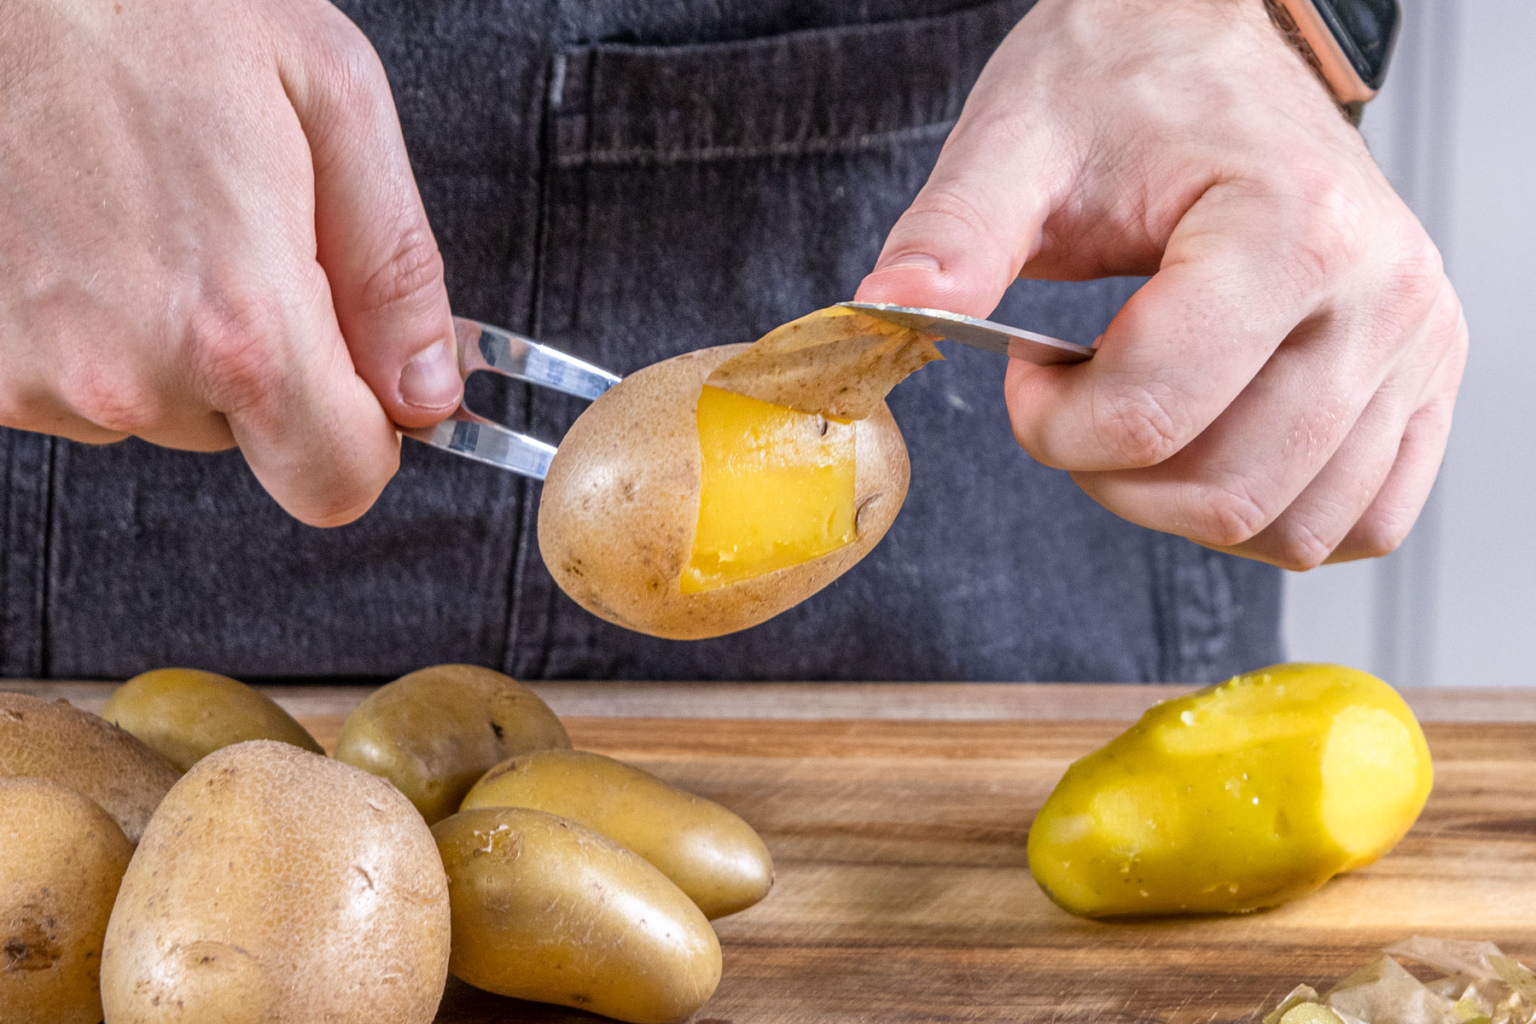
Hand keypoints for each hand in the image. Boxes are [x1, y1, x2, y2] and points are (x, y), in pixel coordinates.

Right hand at [0, 0, 460, 525]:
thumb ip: (396, 270)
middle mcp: (125, 370)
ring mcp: (31, 374)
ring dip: (171, 336)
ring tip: (143, 212)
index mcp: (236, 322)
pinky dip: (94, 324)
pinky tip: (83, 230)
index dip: (365, 433)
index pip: (337, 483)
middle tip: (231, 232)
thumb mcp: (329, 98)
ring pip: (158, 407)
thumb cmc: (145, 2)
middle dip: (267, 361)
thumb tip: (427, 391)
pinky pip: (73, 381)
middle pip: (251, 439)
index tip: (359, 375)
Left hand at [856, 0, 1466, 568]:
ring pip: (1292, 527)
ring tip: (1145, 410)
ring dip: (1186, 505)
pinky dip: (1275, 516)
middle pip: (1227, 492)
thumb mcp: (1018, 142)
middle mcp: (1382, 294)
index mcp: (1290, 228)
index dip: (1051, 425)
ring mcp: (1417, 344)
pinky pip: (1363, 520)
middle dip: (1110, 476)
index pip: (1154, 414)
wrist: (1211, 45)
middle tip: (1075, 399)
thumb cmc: (1124, 86)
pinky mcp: (1425, 381)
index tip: (1025, 367)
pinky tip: (1216, 445)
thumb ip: (954, 235)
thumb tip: (888, 306)